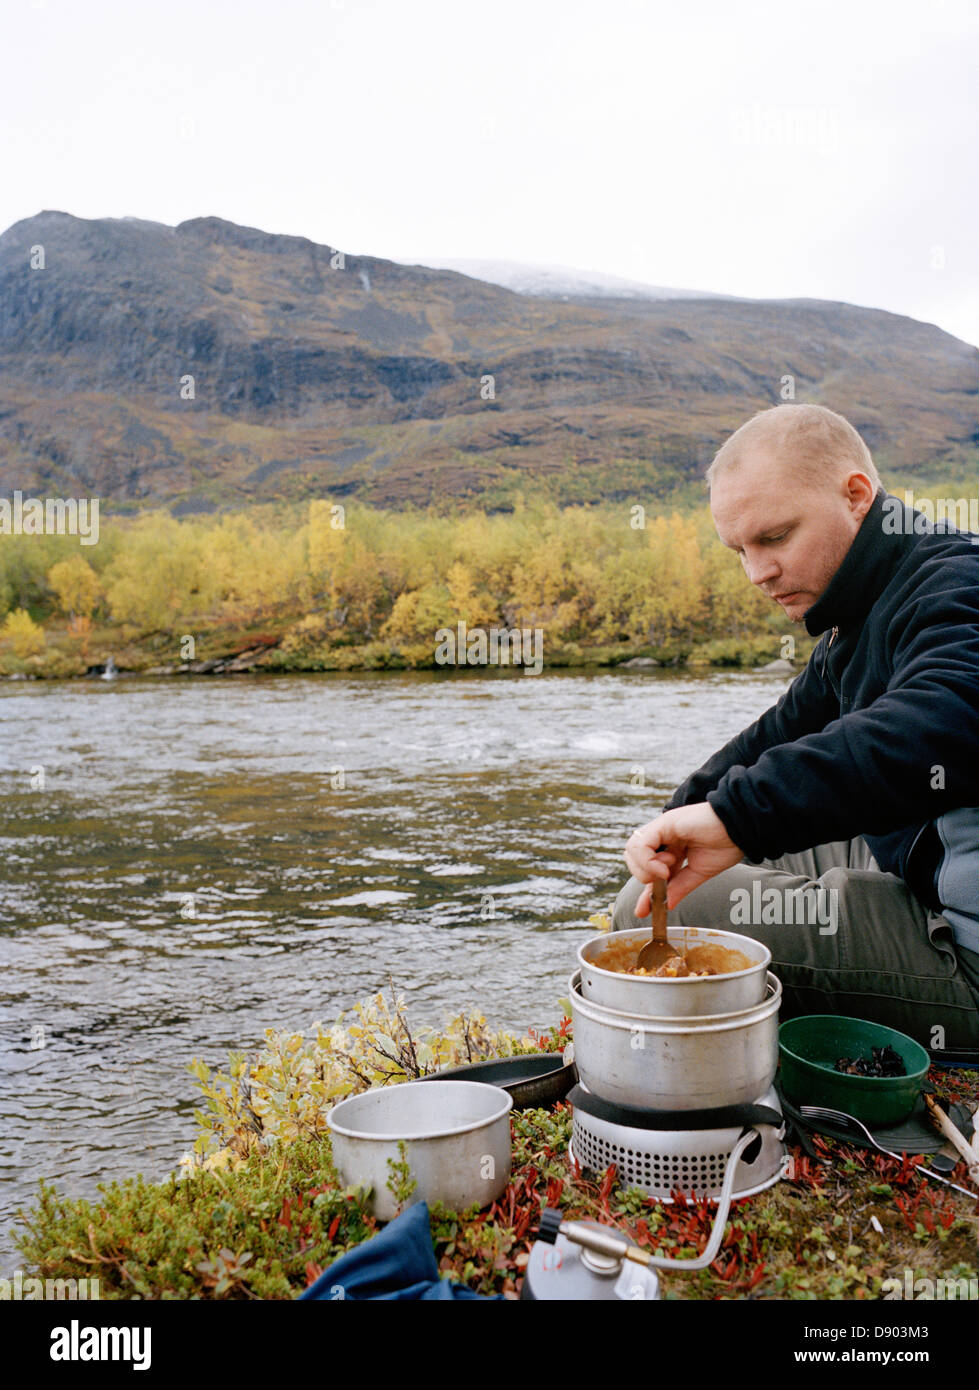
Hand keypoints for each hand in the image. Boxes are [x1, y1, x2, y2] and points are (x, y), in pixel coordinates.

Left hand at [624, 803, 742, 914]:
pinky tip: (664, 867)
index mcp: (672, 848)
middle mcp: (663, 837)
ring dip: (646, 868)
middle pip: (633, 858)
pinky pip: (641, 844)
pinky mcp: (664, 823)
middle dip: (644, 876)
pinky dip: (648, 860)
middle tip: (664, 879)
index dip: (644, 892)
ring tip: (666, 871)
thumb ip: (679, 887)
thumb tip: (666, 905)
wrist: (740, 829)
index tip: (643, 912)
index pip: (648, 870)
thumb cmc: (726, 845)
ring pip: (632, 850)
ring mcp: (662, 829)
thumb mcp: (698, 873)